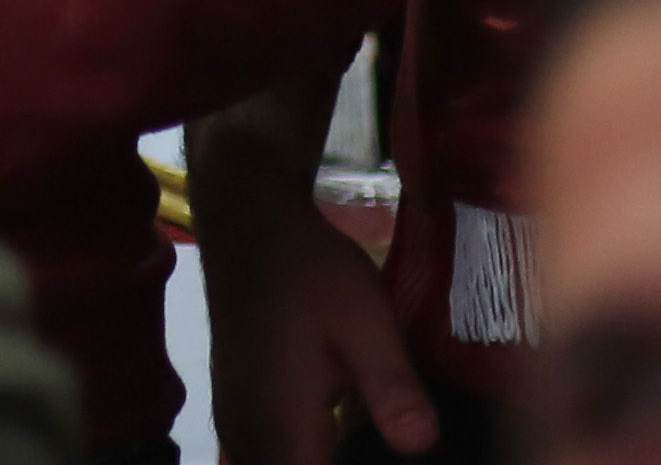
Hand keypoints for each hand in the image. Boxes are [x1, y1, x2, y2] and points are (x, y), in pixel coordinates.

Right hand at [189, 149, 430, 464]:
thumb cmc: (308, 266)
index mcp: (281, 425)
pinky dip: (303, 454)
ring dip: (316, 459)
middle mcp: (249, 435)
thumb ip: (391, 386)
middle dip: (343, 462)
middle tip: (389, 437)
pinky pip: (265, 456)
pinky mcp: (239, 409)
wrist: (247, 220)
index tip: (391, 451)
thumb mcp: (364, 319)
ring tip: (372, 441)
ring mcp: (238, 423)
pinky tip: (342, 436)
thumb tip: (422, 445)